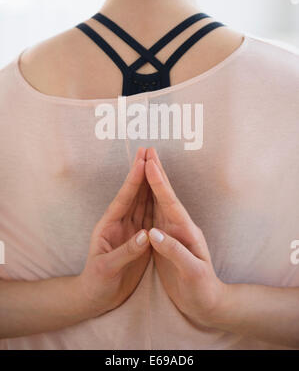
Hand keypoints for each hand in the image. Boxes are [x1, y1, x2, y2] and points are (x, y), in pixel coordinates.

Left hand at [78, 147, 152, 316]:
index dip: (134, 179)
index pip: (124, 198)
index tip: (143, 161)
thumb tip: (147, 235)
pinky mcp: (138, 239)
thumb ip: (127, 251)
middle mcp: (120, 224)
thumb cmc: (97, 283)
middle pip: (133, 193)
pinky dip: (155, 201)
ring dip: (149, 183)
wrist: (96, 297)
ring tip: (157, 164)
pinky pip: (148, 215)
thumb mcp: (108, 269)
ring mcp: (130, 230)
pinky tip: (162, 192)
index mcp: (109, 226)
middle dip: (142, 172)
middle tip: (150, 151)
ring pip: (142, 201)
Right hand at [145, 147, 227, 327]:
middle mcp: (179, 227)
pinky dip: (148, 198)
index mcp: (185, 231)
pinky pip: (154, 213)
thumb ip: (173, 251)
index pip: (169, 202)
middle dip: (156, 172)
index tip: (149, 163)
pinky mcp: (166, 240)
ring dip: (151, 181)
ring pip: (159, 200)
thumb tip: (152, 234)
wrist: (207, 302)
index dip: (159, 183)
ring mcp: (172, 232)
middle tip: (147, 151)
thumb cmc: (201, 288)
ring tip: (144, 164)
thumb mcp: (191, 272)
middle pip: (165, 194)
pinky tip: (143, 193)